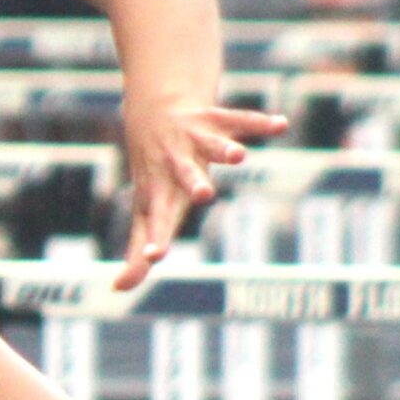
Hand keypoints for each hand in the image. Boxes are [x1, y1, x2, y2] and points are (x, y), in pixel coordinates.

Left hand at [119, 96, 290, 289]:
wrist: (153, 112)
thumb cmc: (155, 174)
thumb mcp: (147, 210)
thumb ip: (139, 247)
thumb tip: (119, 287)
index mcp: (160, 190)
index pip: (156, 217)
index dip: (156, 236)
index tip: (155, 256)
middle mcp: (176, 163)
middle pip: (185, 174)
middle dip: (194, 183)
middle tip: (204, 194)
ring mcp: (194, 139)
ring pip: (211, 144)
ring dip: (224, 149)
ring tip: (239, 155)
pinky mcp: (215, 120)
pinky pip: (240, 120)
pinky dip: (259, 123)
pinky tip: (280, 125)